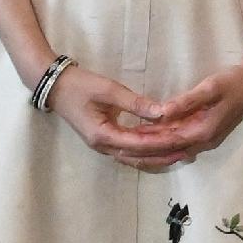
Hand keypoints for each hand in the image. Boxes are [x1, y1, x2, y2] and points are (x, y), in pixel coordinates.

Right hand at [47, 65, 181, 168]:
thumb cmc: (81, 86)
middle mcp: (103, 146)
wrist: (56, 87)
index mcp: (103, 135)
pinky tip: (161, 146)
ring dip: (155, 156)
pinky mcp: (105, 140)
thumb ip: (136, 103)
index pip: (138, 144)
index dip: (161, 143)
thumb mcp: (110, 90)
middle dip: (162, 155)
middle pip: (138, 157)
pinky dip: (145, 150)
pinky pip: (128, 150)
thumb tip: (163, 112)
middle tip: (186, 151)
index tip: (181, 140)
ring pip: (133, 157)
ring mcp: (103, 145)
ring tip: (178, 152)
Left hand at [127, 48, 242, 166]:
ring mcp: (204, 138)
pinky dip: (161, 144)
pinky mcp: (203, 132)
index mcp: (202, 131)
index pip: (166, 142)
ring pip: (171, 150)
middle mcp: (202, 140)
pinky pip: (178, 143)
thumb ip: (186, 101)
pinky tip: (147, 139)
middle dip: (142, 153)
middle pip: (166, 151)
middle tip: (116, 151)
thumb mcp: (210, 87)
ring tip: (126, 149)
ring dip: (150, 151)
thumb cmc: (233, 81)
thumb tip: (162, 112)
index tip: (122, 143)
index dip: (143, 143)